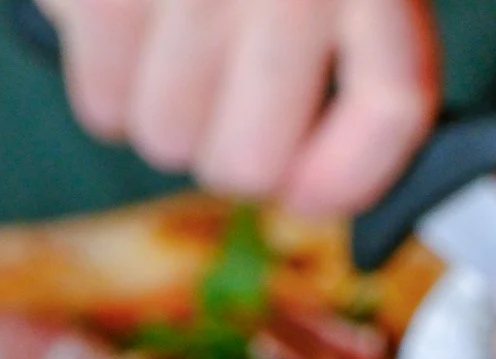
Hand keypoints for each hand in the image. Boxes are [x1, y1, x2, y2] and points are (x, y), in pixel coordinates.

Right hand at [42, 0, 439, 211]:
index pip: (390, 106)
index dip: (348, 175)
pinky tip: (121, 32)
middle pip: (254, 159)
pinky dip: (105, 87)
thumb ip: (356, 42)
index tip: (309, 189)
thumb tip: (315, 178)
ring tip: (166, 48)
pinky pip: (105, 103)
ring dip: (162, 117)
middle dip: (227, 154)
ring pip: (170, 141)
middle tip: (218, 106)